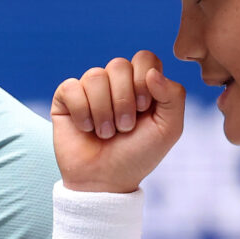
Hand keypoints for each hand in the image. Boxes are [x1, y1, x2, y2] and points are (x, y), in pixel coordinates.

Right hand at [50, 51, 184, 192]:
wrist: (105, 181)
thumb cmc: (137, 155)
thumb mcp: (168, 129)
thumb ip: (173, 96)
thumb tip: (152, 72)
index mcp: (141, 83)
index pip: (144, 58)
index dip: (143, 81)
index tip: (144, 109)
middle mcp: (115, 82)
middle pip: (118, 65)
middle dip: (124, 100)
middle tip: (125, 127)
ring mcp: (89, 88)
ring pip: (95, 76)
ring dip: (103, 112)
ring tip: (106, 133)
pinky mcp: (66, 97)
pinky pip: (71, 87)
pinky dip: (82, 113)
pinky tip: (87, 128)